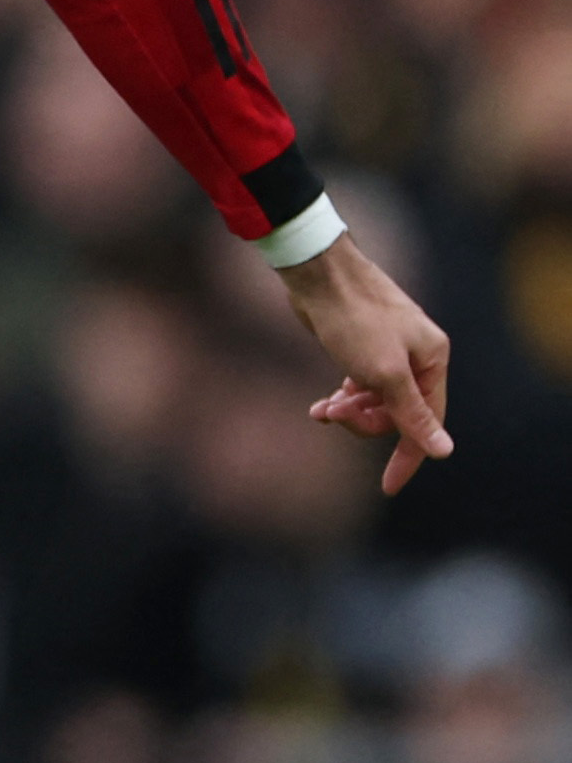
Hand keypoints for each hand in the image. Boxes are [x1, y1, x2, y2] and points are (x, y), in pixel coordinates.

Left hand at [279, 235, 453, 495]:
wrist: (318, 274)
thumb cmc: (354, 319)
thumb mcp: (384, 373)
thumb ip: (412, 414)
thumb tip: (444, 450)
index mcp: (433, 361)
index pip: (428, 422)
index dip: (409, 456)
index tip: (388, 488)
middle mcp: (417, 357)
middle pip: (397, 414)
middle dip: (365, 422)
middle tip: (333, 413)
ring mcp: (388, 353)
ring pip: (374, 403)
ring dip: (348, 413)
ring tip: (321, 410)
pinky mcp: (361, 350)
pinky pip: (357, 390)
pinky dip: (340, 401)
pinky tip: (320, 406)